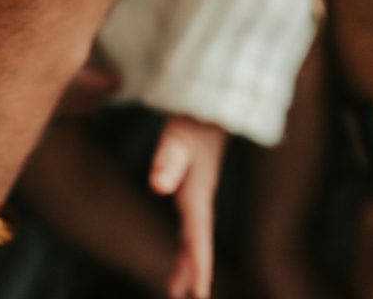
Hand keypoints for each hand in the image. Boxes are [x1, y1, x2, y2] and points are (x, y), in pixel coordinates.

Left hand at [150, 115, 226, 298]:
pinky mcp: (196, 175)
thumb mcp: (179, 134)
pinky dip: (187, 237)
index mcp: (198, 190)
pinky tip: (184, 242)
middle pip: (196, 239)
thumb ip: (169, 158)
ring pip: (194, 230)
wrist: (215, 94)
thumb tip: (157, 186)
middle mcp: (201, 192)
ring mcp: (200, 184)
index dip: (197, 265)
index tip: (199, 294)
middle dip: (191, 269)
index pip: (197, 235)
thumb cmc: (195, 115)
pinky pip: (192, 216)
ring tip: (176, 286)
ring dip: (186, 257)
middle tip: (182, 297)